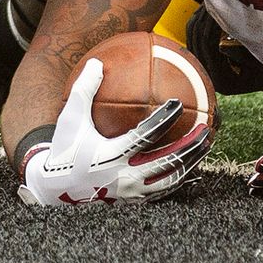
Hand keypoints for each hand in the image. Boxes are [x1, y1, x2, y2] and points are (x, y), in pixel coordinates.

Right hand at [18, 59, 211, 206]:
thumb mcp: (69, 118)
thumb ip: (84, 90)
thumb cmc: (65, 147)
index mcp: (109, 157)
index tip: (177, 103)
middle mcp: (123, 177)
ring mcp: (131, 193)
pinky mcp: (135, 201)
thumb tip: (99, 61)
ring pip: (170, 180)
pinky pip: (164, 190)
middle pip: (165, 163)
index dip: (162, 120)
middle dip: (188, 147)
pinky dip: (181, 177)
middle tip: (205, 128)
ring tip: (206, 145)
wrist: (56, 187)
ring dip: (191, 162)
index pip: (143, 137)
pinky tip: (194, 163)